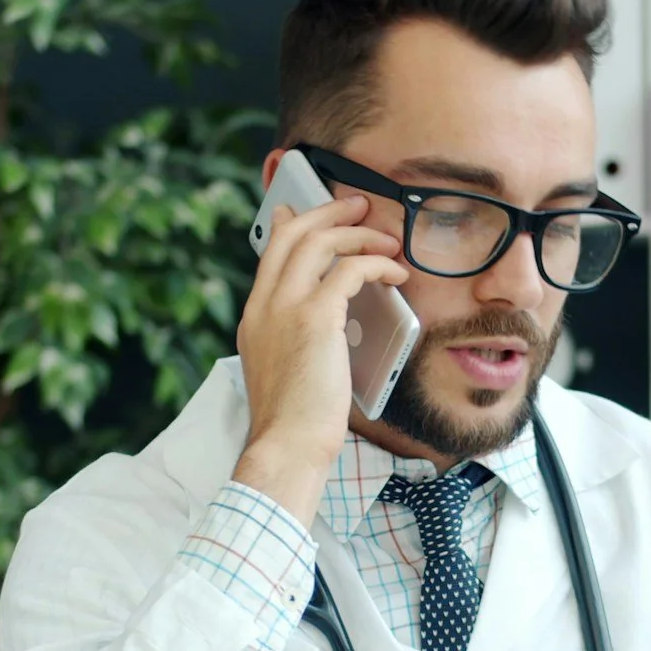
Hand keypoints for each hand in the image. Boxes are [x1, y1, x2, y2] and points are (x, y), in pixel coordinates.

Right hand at [231, 193, 405, 523]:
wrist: (286, 445)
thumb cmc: (294, 422)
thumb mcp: (284, 370)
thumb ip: (294, 339)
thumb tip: (324, 325)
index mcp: (255, 317)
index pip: (271, 253)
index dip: (291, 225)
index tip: (304, 211)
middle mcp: (265, 305)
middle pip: (293, 234)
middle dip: (328, 213)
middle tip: (357, 205)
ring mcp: (286, 308)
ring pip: (320, 243)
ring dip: (358, 233)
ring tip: (387, 238)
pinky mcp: (315, 318)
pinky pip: (350, 270)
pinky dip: (377, 263)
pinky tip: (395, 272)